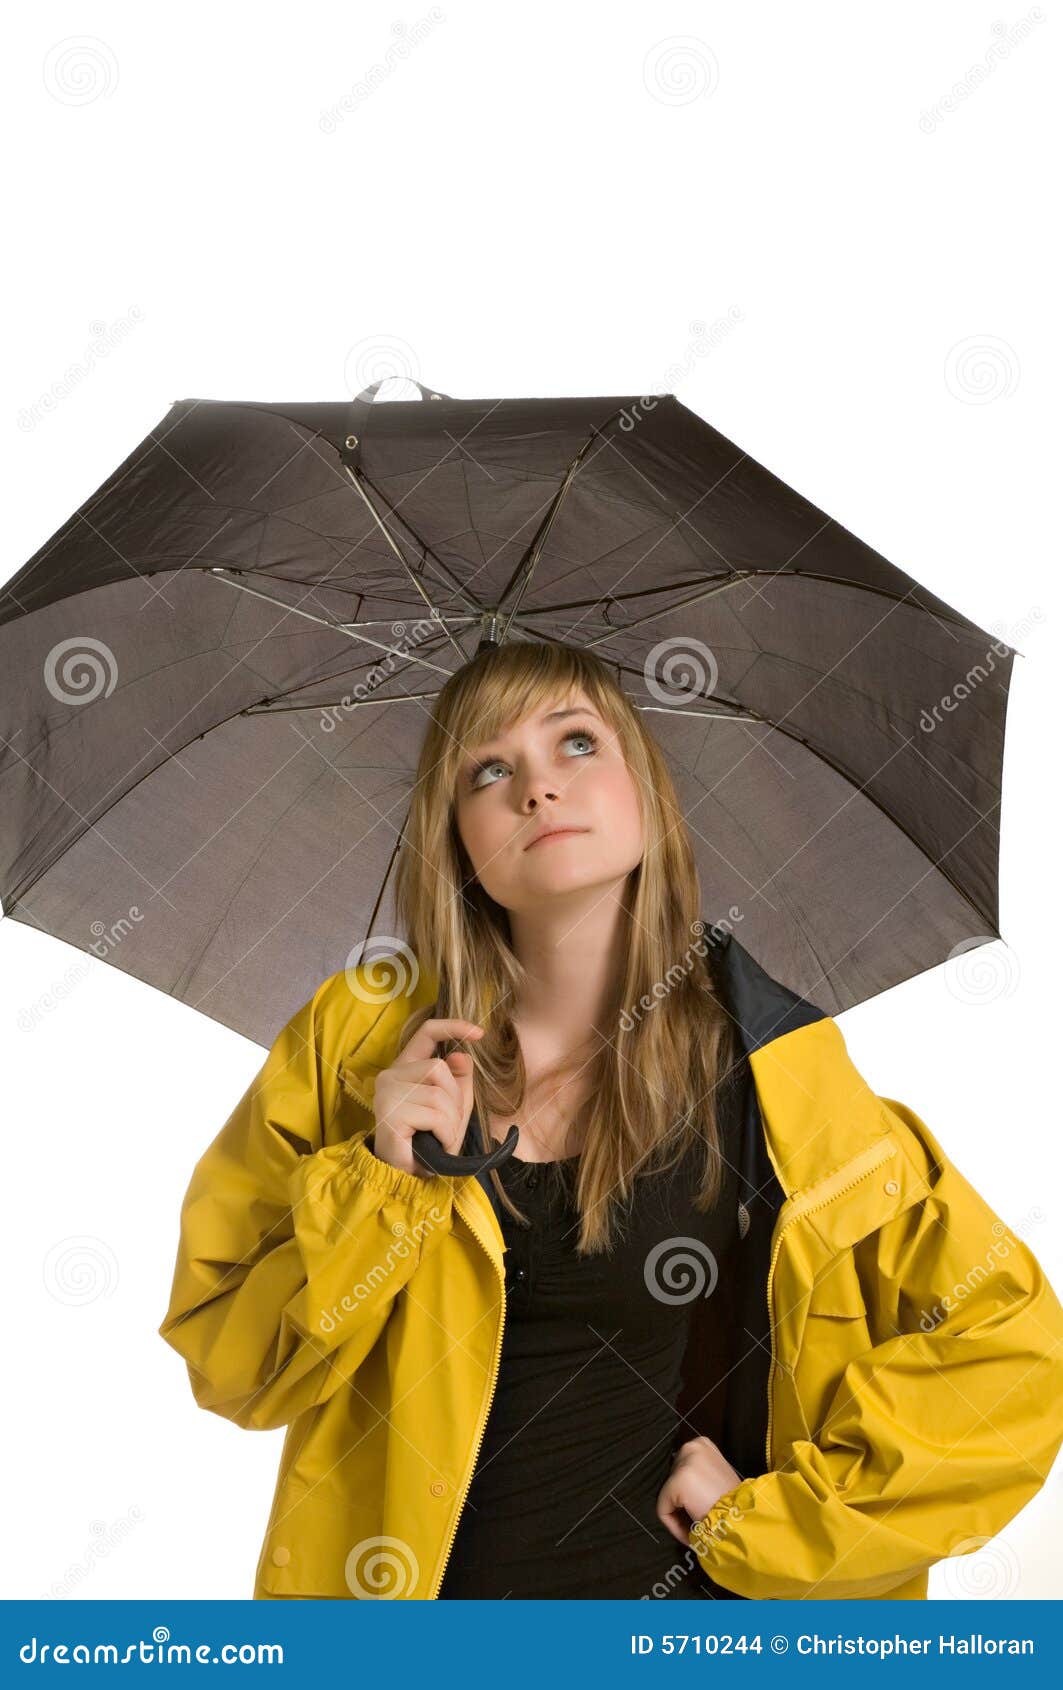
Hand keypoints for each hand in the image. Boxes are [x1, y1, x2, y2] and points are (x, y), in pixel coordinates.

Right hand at [371, 1018, 483, 1177]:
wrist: (407, 1175)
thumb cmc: (428, 1140)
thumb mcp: (452, 1106)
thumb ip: (459, 1079)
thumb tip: (461, 1055)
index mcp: (405, 1068)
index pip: (426, 1033)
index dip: (453, 1027)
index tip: (479, 1033)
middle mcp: (390, 1076)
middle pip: (438, 1068)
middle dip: (455, 1098)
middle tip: (448, 1124)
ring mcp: (387, 1094)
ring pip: (439, 1093)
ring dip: (451, 1121)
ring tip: (441, 1137)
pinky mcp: (390, 1114)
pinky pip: (435, 1115)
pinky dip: (445, 1133)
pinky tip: (435, 1144)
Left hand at [656, 1436, 741, 1544]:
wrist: (745, 1517)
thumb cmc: (735, 1503)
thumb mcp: (718, 1476)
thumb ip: (701, 1476)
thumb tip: (685, 1490)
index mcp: (702, 1444)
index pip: (681, 1469)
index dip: (687, 1494)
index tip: (697, 1509)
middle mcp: (691, 1446)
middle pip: (673, 1481)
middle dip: (682, 1504)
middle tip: (696, 1521)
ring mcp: (684, 1463)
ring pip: (668, 1497)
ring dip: (679, 1516)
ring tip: (695, 1528)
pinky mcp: (677, 1482)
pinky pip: (663, 1510)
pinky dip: (674, 1526)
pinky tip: (691, 1532)